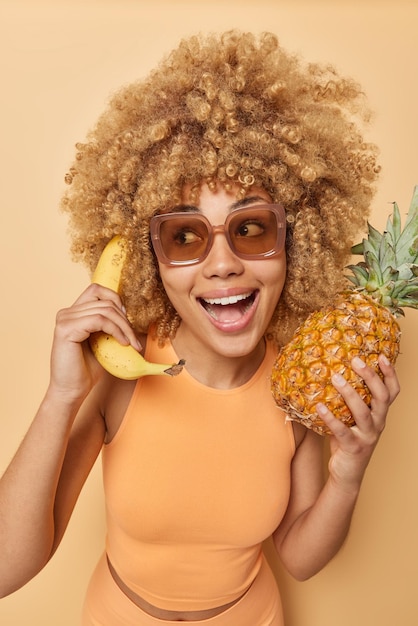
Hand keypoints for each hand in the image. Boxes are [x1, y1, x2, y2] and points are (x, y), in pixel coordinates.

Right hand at [49, 283, 141, 401]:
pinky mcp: (66, 329)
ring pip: (105, 310)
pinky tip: (123, 343)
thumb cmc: (86, 370)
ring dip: (124, 327)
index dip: (115, 300)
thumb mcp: (103, 342)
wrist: (72, 391)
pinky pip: (99, 320)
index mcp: (73, 313)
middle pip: (105, 301)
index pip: (96, 290)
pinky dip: (116, 330)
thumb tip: (131, 315)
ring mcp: (64, 319)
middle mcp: (66, 313)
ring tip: (131, 343)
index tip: (126, 321)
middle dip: (125, 320)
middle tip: (135, 340)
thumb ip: (110, 325)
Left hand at [315, 355, 399, 492]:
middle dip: (371, 377)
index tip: (381, 355)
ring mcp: (368, 436)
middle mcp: (378, 424)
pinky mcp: (354, 448)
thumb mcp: (351, 419)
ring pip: (363, 412)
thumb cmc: (347, 441)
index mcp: (380, 415)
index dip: (390, 374)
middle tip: (356, 360)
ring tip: (336, 377)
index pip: (392, 392)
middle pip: (381, 397)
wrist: (347, 474)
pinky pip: (342, 430)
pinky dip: (330, 417)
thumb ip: (346, 401)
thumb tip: (328, 372)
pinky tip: (318, 405)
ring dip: (350, 393)